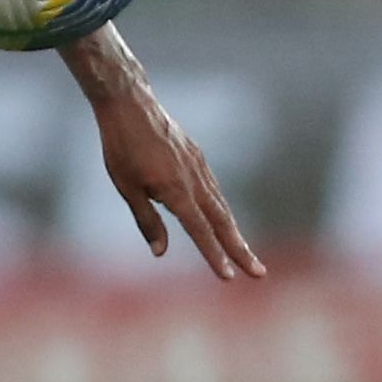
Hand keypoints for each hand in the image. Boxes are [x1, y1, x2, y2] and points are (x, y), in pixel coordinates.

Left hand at [69, 38, 264, 279]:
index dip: (214, 256)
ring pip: (221, 206)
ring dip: (234, 232)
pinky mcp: (197, 157)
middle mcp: (195, 180)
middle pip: (223, 222)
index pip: (200, 231)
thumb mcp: (126, 187)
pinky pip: (214, 189)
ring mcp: (199, 167)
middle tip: (259, 273)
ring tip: (245, 254)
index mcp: (177, 191)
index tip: (229, 277)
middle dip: (240, 250)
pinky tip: (223, 219)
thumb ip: (147, 221)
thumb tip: (161, 252)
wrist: (130, 103)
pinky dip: (222, 209)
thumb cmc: (122, 147)